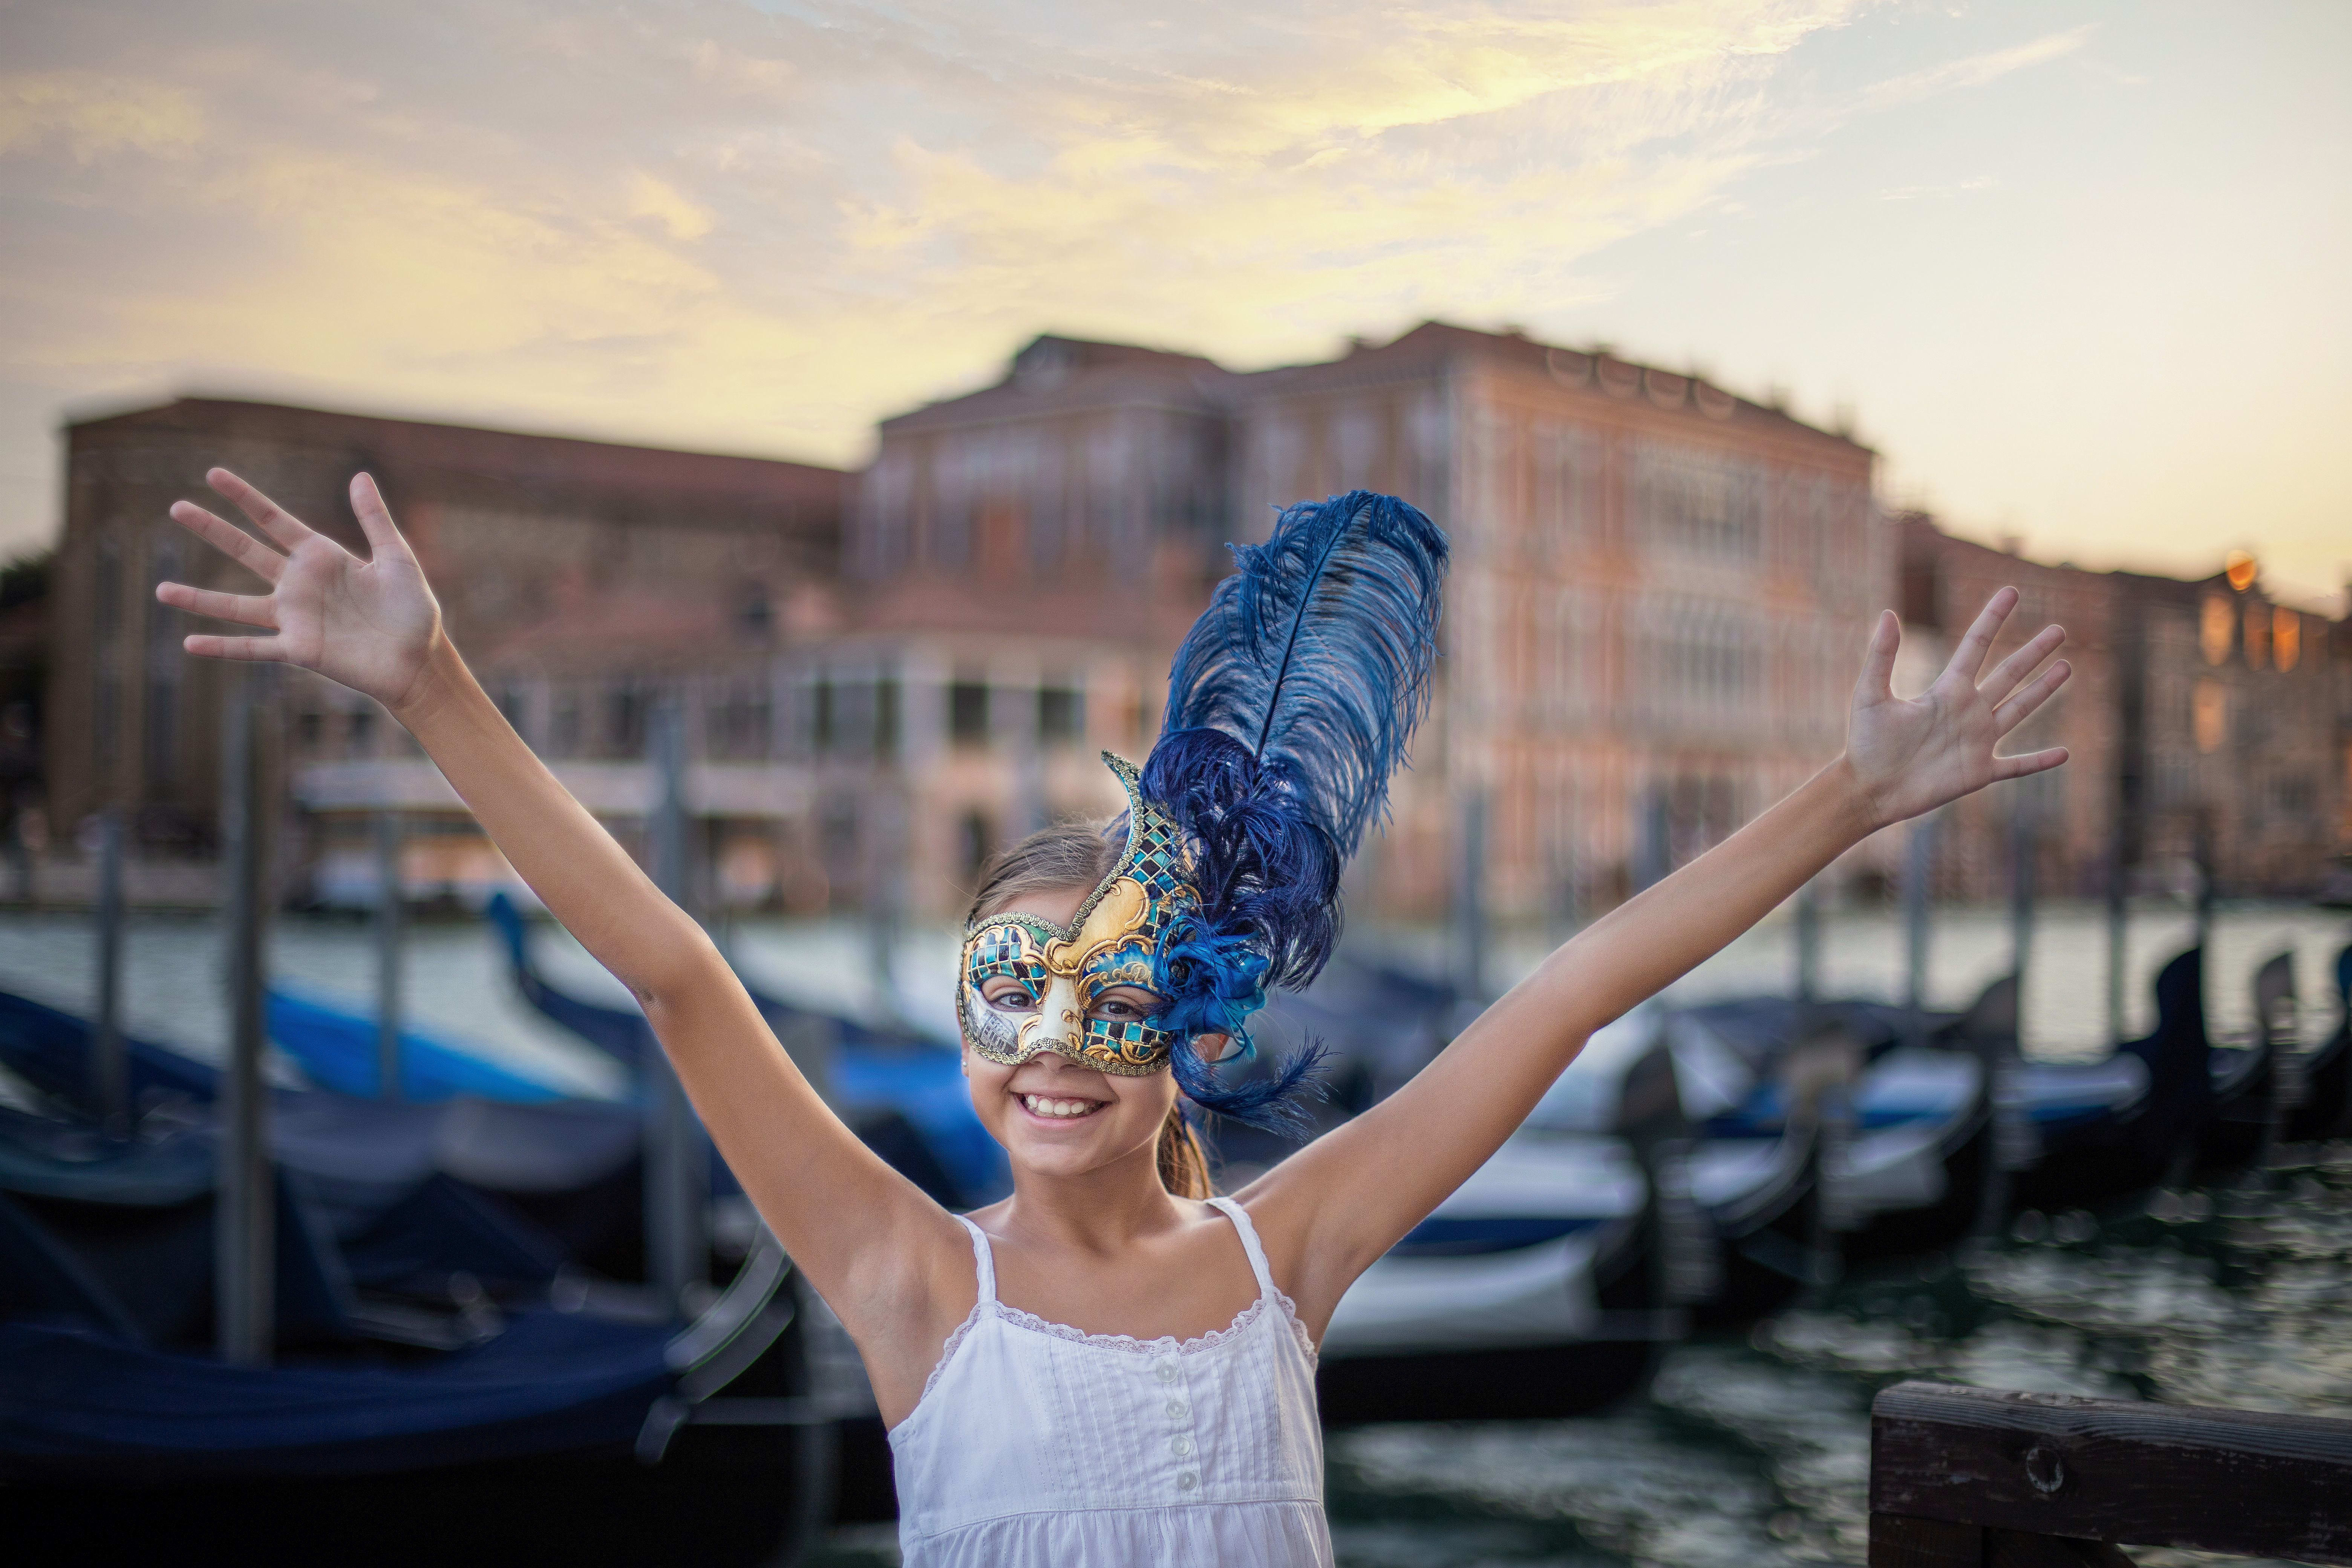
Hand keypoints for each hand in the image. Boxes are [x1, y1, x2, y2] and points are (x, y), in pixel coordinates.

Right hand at [158, 469, 443, 711]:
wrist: (420, 659)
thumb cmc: (413, 609)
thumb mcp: (397, 557)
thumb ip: (375, 519)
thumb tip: (360, 475)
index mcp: (321, 557)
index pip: (273, 520)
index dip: (244, 497)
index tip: (213, 474)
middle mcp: (299, 585)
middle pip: (246, 551)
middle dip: (213, 530)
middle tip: (176, 508)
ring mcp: (295, 618)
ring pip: (236, 606)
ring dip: (199, 599)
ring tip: (160, 590)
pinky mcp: (299, 650)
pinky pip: (253, 648)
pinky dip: (222, 647)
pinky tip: (190, 644)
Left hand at [1844, 587, 2070, 828]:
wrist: (1868, 789)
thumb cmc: (1865, 743)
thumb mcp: (1871, 695)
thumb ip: (1881, 656)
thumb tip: (1888, 613)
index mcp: (1946, 690)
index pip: (1976, 645)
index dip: (1993, 618)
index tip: (2011, 592)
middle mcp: (1967, 711)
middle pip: (2009, 674)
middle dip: (2034, 652)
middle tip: (2058, 630)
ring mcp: (1977, 741)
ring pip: (2019, 710)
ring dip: (2043, 690)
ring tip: (2066, 667)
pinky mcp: (1979, 772)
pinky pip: (2016, 766)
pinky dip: (2038, 761)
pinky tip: (2064, 753)